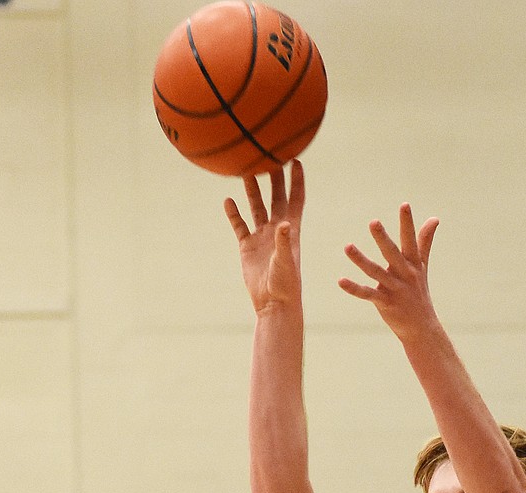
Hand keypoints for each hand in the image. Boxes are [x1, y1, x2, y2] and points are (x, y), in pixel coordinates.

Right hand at [224, 162, 304, 314]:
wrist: (272, 303)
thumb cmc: (285, 285)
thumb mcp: (285, 261)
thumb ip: (283, 242)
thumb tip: (283, 223)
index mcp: (291, 230)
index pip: (296, 199)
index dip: (297, 180)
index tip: (296, 159)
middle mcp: (277, 230)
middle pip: (276, 197)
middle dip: (273, 178)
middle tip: (268, 155)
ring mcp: (262, 237)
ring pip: (256, 207)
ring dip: (251, 190)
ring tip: (245, 170)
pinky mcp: (247, 246)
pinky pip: (240, 225)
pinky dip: (234, 213)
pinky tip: (228, 200)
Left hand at [339, 203, 439, 339]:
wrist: (422, 328)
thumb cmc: (419, 293)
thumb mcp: (422, 266)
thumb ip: (425, 241)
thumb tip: (434, 218)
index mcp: (412, 264)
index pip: (410, 240)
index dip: (407, 223)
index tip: (405, 205)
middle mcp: (404, 274)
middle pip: (392, 253)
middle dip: (383, 238)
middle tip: (373, 222)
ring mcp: (394, 289)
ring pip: (376, 272)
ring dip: (361, 260)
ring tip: (347, 247)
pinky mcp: (385, 303)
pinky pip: (367, 294)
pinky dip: (354, 288)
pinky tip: (340, 281)